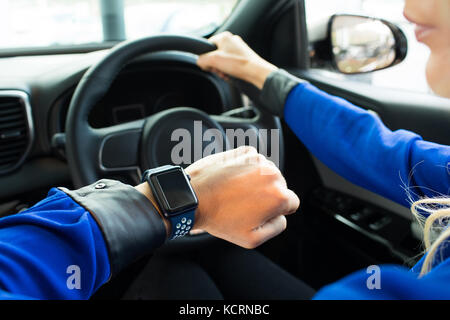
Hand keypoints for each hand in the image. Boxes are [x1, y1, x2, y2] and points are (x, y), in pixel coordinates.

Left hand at [185, 146, 299, 248]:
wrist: (194, 197)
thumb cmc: (220, 218)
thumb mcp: (252, 239)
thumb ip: (276, 227)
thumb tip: (282, 216)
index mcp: (278, 196)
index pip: (292, 203)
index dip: (276, 211)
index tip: (260, 213)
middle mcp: (272, 174)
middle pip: (279, 186)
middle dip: (266, 195)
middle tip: (244, 205)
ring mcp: (258, 160)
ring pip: (266, 173)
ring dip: (256, 182)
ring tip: (235, 193)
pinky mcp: (244, 152)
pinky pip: (253, 162)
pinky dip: (246, 169)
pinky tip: (231, 180)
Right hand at [197, 32, 277, 88]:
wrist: (256, 72)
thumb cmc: (238, 64)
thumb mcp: (214, 60)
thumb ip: (202, 60)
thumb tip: (200, 62)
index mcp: (224, 37)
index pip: (207, 46)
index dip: (206, 58)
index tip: (210, 65)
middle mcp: (232, 41)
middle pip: (214, 55)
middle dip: (215, 66)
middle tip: (219, 70)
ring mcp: (238, 49)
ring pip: (222, 61)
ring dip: (221, 70)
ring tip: (226, 74)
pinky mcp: (243, 58)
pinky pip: (230, 65)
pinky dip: (229, 71)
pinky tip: (231, 75)